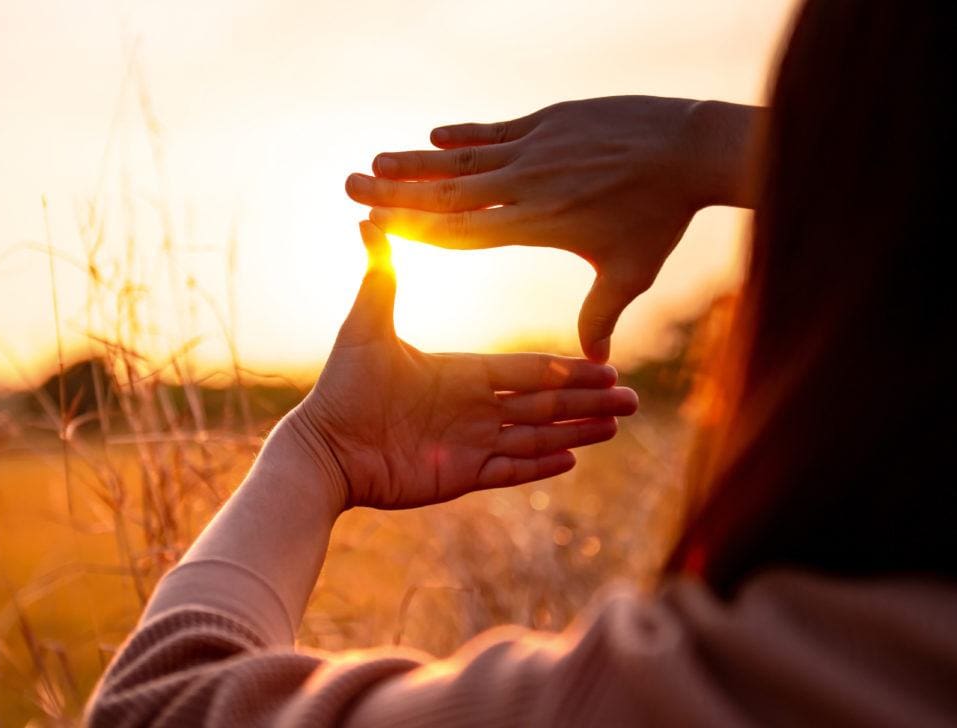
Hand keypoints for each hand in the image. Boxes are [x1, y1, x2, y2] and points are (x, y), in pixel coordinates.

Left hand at [287, 222, 638, 511]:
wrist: (324, 448)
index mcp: (461, 372)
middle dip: (588, 400)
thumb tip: (369, 220)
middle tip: (632, 398)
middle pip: (543, 402)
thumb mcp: (366, 328)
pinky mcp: (460, 475)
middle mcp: (473, 407)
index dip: (566, 368)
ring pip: (536, 437)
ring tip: (616, 426)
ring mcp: (469, 442)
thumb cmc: (342, 388)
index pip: (527, 369)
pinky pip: (509, 470)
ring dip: (577, 431)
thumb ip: (380, 278)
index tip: (605, 363)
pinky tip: (574, 460)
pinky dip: (540, 466)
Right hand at [345, 96, 759, 361]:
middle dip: (396, 190)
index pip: (461, 230)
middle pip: (447, 192)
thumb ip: (602, 313)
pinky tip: (434, 135)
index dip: (415, 228)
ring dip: (418, 160)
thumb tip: (596, 361)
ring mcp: (537, 149)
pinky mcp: (550, 121)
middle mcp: (528, 185)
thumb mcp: (631, 271)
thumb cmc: (661, 217)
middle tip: (352, 184)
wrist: (690, 148)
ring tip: (377, 161)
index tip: (375, 226)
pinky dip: (463, 134)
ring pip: (464, 158)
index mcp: (537, 223)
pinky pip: (495, 131)